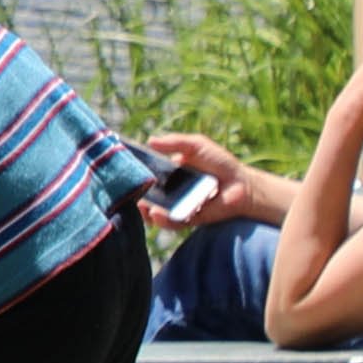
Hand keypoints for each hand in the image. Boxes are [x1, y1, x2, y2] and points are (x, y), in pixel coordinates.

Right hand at [130, 132, 248, 228]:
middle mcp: (170, 191)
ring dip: (145, 211)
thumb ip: (174, 142)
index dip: (134, 175)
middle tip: (127, 191)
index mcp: (168, 173)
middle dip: (135, 195)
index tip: (121, 171)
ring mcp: (178, 206)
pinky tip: (157, 213)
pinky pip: (172, 222)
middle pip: (145, 195)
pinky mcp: (188, 219)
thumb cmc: (219, 162)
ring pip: (154, 212)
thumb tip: (150, 140)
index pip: (146, 175)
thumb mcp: (196, 145)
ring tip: (142, 205)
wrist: (241, 183)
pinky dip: (163, 220)